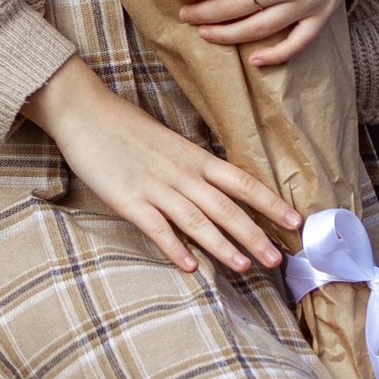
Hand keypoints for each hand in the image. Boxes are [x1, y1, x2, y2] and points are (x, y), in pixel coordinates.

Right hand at [23, 56, 299, 273]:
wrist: (83, 110)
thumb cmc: (124, 125)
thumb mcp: (167, 142)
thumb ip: (190, 165)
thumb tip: (215, 187)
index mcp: (193, 156)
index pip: (241, 181)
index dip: (269, 202)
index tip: (295, 221)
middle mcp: (181, 173)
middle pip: (225, 207)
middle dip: (254, 235)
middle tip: (278, 260)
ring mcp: (154, 187)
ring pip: (197, 221)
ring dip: (223, 246)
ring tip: (245, 267)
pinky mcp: (128, 199)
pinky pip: (157, 228)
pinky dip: (175, 247)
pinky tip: (190, 267)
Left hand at [164, 0, 378, 68]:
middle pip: (235, 7)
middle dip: (203, 13)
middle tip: (182, 14)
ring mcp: (308, 3)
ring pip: (260, 29)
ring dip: (229, 35)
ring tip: (204, 33)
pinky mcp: (324, 13)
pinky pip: (299, 42)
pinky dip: (278, 55)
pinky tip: (255, 61)